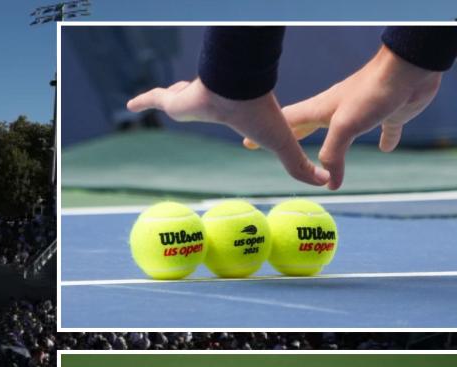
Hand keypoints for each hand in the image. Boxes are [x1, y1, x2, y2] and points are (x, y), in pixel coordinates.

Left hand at [127, 78, 329, 185]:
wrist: (238, 93)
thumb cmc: (259, 114)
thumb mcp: (281, 145)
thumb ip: (298, 164)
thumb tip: (327, 183)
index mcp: (231, 111)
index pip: (227, 111)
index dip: (226, 111)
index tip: (227, 113)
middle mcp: (209, 102)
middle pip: (202, 100)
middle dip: (196, 99)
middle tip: (191, 103)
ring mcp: (190, 99)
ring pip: (179, 95)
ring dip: (174, 95)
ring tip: (167, 98)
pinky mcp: (174, 99)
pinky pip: (154, 97)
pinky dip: (142, 100)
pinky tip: (128, 105)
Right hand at [243, 45, 442, 189]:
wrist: (408, 70)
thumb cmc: (371, 93)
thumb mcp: (344, 128)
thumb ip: (333, 155)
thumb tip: (329, 184)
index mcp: (320, 111)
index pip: (287, 124)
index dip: (268, 135)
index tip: (248, 143)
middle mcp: (336, 111)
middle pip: (308, 127)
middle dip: (293, 139)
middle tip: (278, 149)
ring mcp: (361, 112)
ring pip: (342, 132)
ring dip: (334, 144)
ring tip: (326, 156)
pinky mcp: (386, 113)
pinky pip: (382, 130)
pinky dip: (383, 139)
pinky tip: (386, 148)